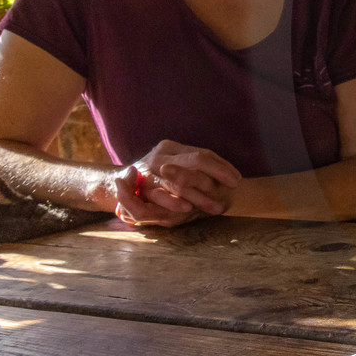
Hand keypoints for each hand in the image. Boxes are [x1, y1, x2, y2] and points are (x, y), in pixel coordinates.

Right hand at [111, 140, 241, 226]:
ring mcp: (149, 172)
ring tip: (217, 206)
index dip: (222, 166)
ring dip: (200, 195)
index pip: (203, 154)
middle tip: (233, 188)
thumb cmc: (154, 176)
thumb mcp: (172, 164)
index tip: (237, 179)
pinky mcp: (140, 189)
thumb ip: (193, 167)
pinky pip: (159, 196)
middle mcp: (160, 156)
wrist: (117, 183)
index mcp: (171, 147)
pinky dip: (174, 202)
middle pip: (195, 161)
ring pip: (180, 179)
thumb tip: (227, 174)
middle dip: (216, 175)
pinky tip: (187, 208)